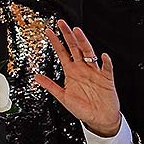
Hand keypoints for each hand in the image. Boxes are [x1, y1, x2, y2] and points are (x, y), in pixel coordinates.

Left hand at [35, 19, 121, 138]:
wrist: (99, 119)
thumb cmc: (83, 108)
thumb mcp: (63, 97)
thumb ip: (50, 86)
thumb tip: (36, 77)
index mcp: (71, 72)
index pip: (62, 53)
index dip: (55, 42)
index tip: (49, 32)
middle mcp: (82, 69)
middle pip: (74, 48)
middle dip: (68, 35)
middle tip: (62, 23)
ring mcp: (94, 72)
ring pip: (88, 53)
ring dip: (83, 42)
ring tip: (78, 32)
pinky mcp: (106, 79)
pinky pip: (107, 68)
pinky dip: (106, 62)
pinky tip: (103, 56)